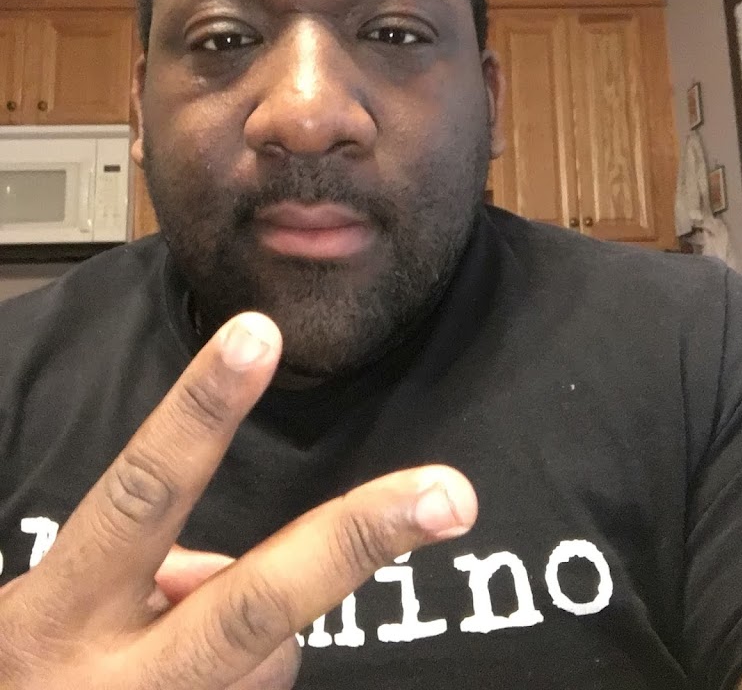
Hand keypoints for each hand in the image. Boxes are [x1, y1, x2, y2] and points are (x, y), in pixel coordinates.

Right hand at [0, 313, 476, 688]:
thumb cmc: (33, 670)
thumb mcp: (53, 607)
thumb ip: (137, 564)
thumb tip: (216, 568)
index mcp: (56, 616)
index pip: (141, 492)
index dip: (200, 412)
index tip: (259, 335)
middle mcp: (113, 687)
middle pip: (253, 604)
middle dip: (356, 543)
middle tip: (452, 496)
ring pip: (275, 663)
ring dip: (255, 644)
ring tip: (173, 651)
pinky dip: (250, 674)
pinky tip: (200, 677)